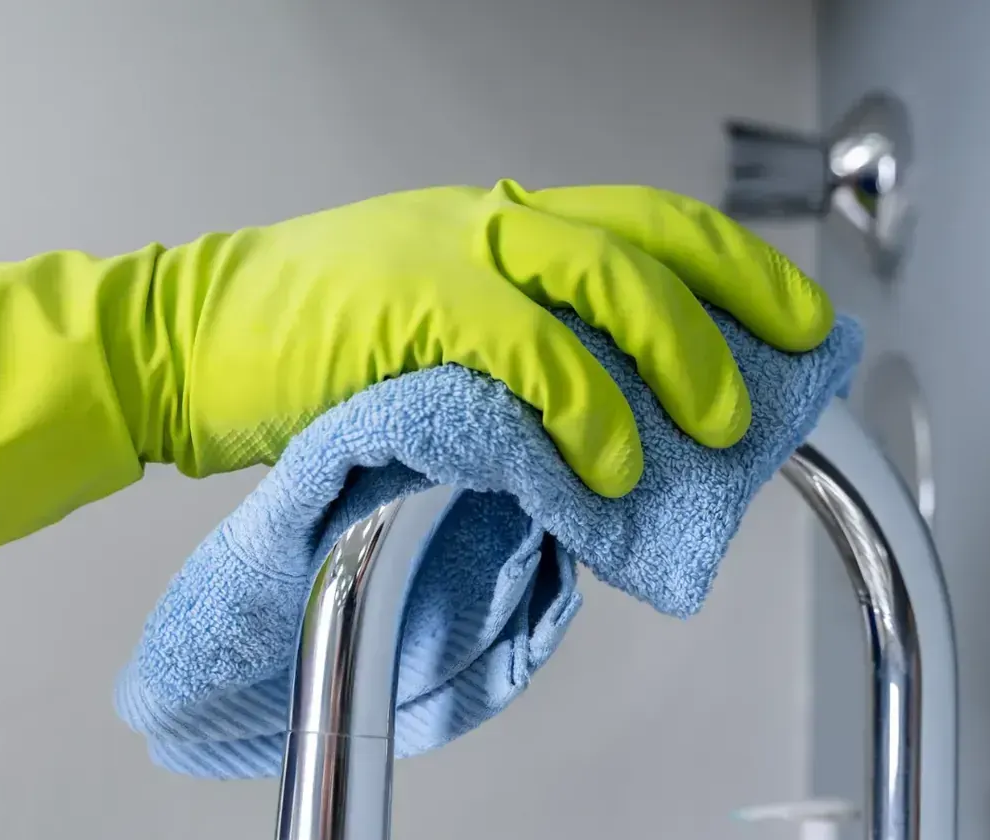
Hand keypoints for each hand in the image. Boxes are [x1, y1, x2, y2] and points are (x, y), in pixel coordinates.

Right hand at [0, 182, 833, 597]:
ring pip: (609, 283)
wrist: (186, 346)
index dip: (743, 273)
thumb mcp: (443, 340)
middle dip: (734, 317)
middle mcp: (495, 221)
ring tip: (713, 435)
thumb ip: (532, 361)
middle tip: (767, 401)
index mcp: (509, 223)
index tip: (803, 326)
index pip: (656, 226)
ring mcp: (454, 255)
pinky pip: (531, 352)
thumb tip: (632, 437)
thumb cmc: (314, 356)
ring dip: (677, 362)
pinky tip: (606, 468)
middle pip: (653, 243)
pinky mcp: (415, 307)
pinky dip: (585, 412)